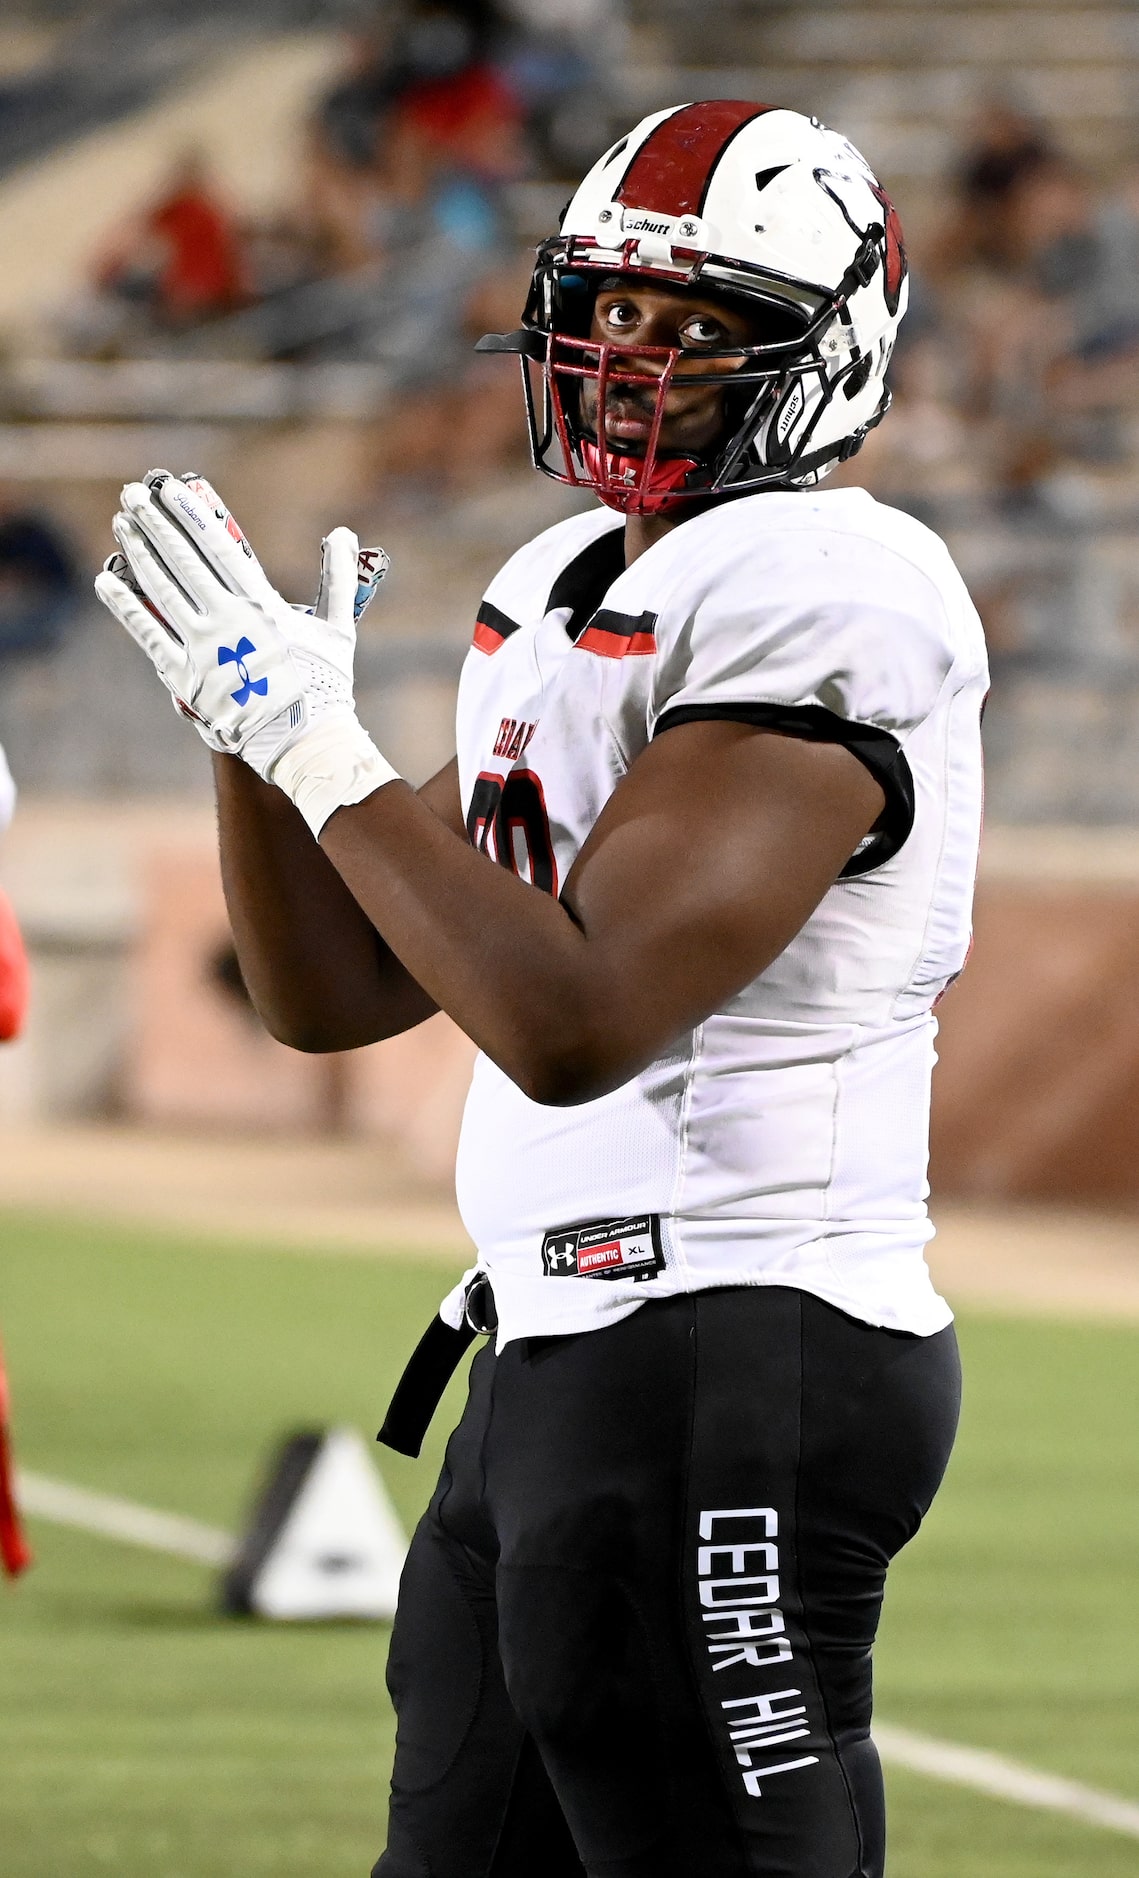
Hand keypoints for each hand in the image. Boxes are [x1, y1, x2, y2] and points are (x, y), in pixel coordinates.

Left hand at [95, 470, 398, 832]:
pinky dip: (124, 606)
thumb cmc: (326, 688)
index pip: (219, 545)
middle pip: (181, 559)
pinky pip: (147, 634)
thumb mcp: (339, 629)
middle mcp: (227, 620)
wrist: (306, 744)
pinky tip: (105, 580)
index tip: (171, 487)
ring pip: (160, 589)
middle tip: (132, 493)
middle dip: (154, 522)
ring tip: (121, 523)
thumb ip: (336, 578)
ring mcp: (202, 648)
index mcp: (262, 604)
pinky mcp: (185, 678)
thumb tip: (342, 534)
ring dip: (137, 552)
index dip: (191, 512)